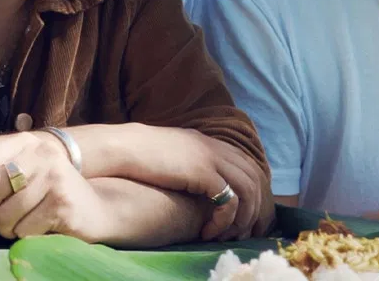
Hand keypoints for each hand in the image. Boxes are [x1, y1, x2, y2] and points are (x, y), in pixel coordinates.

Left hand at [0, 131, 100, 238]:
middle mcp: (41, 153)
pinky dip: (25, 236)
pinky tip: (39, 228)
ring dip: (6, 228)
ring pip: (6, 214)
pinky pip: (25, 229)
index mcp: (24, 143)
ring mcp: (54, 176)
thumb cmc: (46, 195)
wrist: (94, 209)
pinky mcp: (63, 201)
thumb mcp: (13, 181)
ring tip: (21, 223)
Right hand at [113, 125, 270, 241]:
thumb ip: (190, 162)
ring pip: (248, 191)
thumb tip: (196, 183)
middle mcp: (215, 148)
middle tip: (243, 232)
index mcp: (210, 143)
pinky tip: (208, 232)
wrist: (123, 147)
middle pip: (255, 178)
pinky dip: (223, 221)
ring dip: (241, 218)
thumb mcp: (173, 154)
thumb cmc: (140, 156)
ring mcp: (211, 158)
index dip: (252, 193)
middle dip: (255, 209)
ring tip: (226, 236)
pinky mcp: (203, 172)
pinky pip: (229, 200)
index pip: (248, 166)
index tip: (243, 217)